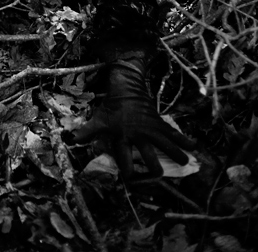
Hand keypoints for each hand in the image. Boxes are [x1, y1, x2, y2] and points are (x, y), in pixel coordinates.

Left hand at [68, 56, 193, 178]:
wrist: (126, 85)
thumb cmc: (112, 106)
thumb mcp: (98, 120)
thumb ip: (87, 132)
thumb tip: (71, 141)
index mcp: (122, 136)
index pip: (124, 156)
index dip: (127, 169)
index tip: (130, 179)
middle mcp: (138, 134)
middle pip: (148, 155)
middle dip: (154, 167)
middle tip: (159, 176)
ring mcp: (150, 128)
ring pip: (165, 143)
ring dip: (175, 153)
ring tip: (186, 163)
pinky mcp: (158, 122)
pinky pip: (172, 132)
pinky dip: (183, 139)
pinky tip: (193, 146)